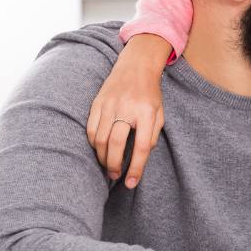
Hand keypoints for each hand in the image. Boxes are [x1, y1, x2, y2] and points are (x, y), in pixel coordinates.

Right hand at [86, 33, 172, 187]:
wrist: (136, 67)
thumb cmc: (150, 94)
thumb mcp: (160, 113)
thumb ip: (152, 135)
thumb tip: (141, 156)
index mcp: (147, 113)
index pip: (142, 146)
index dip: (136, 168)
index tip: (131, 183)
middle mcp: (127, 109)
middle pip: (116, 143)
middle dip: (114, 165)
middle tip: (116, 176)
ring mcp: (110, 105)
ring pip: (101, 139)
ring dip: (103, 157)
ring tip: (108, 166)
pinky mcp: (97, 103)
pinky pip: (91, 129)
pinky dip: (94, 144)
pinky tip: (100, 150)